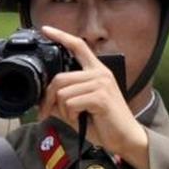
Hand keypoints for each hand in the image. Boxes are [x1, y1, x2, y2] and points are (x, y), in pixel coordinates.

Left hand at [37, 25, 148, 166]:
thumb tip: (44, 98)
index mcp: (96, 71)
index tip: (46, 30)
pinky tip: (80, 118)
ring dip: (61, 110)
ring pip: (63, 92)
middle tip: (45, 113)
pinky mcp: (101, 97)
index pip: (78, 46)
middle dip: (48, 98)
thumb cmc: (103, 123)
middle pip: (60, 77)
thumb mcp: (79, 108)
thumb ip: (63, 99)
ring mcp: (101, 83)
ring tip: (73, 117)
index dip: (61, 36)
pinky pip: (71, 103)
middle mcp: (100, 73)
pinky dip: (70, 115)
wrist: (125, 138)